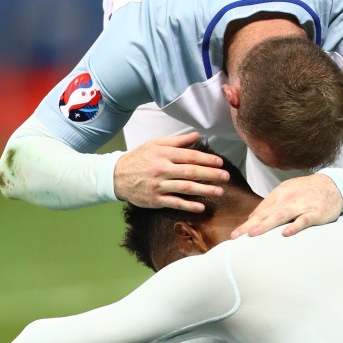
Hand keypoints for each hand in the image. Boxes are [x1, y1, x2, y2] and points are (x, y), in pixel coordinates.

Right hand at [113, 132, 229, 209]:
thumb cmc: (139, 158)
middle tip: (226, 176)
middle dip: (210, 174)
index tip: (220, 162)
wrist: (116, 176)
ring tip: (219, 192)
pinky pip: (175, 203)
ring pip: (185, 188)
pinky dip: (189, 205)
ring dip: (204, 190)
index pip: (189, 156)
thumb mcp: (155, 144)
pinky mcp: (155, 200)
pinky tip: (201, 207)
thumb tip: (197, 135)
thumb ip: (177, 141)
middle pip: (190, 172)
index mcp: (164, 154)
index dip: (206, 159)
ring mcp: (159, 186)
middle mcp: (162, 169)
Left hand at [231, 174, 342, 237]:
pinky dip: (295, 226)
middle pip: (266, 214)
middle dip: (249, 226)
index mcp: (279, 194)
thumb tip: (252, 218)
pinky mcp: (315, 213)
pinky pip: (304, 220)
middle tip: (236, 237)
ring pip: (281, 216)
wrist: (333, 184)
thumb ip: (270, 204)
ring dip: (266, 225)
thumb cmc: (306, 191)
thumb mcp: (286, 192)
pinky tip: (285, 234)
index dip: (246, 223)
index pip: (260, 211)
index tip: (234, 236)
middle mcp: (288, 199)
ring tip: (253, 234)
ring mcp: (301, 205)